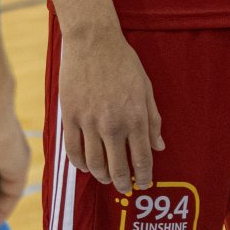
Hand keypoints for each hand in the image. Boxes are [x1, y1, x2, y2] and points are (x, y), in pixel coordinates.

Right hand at [57, 24, 164, 192]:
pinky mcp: (70, 117)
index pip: (141, 158)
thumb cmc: (124, 62)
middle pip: (118, 167)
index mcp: (135, 117)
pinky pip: (73, 150)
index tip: (145, 184)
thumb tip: (159, 146)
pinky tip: (86, 166)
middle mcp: (113, 124)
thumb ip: (153, 119)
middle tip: (125, 188)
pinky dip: (80, 164)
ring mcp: (89, 122)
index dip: (144, 176)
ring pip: (94, 164)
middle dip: (123, 183)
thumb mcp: (146, 88)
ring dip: (102, 176)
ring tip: (107, 177)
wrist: (93, 42)